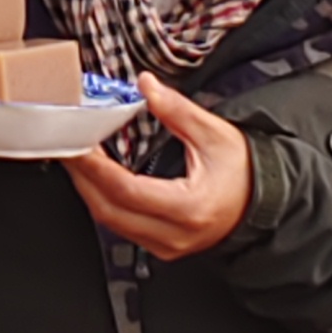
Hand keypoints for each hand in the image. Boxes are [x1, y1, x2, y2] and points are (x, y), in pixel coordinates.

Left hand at [66, 73, 253, 258]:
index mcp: (189, 209)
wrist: (264, 202)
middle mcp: (175, 234)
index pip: (127, 191)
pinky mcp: (161, 246)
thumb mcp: (214, 134)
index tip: (77, 145)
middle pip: (110, 211)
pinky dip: (103, 200)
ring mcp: (166, 246)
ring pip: (111, 222)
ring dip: (89, 189)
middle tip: (67, 146)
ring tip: (77, 157)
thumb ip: (177, 111)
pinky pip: (121, 226)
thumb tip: (146, 86)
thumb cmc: (244, 172)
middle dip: (83, 178)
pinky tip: (96, 177)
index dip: (96, 168)